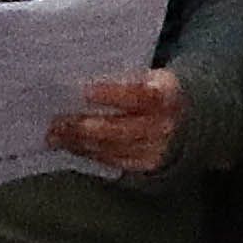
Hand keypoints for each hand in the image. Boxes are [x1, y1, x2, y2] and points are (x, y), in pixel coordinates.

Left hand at [51, 67, 186, 177]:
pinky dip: (89, 153)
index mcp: (166, 95)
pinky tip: (71, 145)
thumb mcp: (150, 78)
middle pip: (119, 129)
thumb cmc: (156, 92)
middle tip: (56, 122)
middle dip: (83, 126)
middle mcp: (163, 125)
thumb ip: (125, 81)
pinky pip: (112, 161)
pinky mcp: (146, 165)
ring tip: (54, 136)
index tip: (83, 91)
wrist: (187, 118)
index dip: (112, 94)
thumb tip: (78, 85)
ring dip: (79, 142)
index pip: (138, 94)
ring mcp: (156, 148)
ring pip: (111, 148)